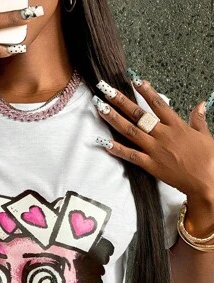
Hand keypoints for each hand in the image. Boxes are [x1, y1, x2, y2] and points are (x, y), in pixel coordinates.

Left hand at [93, 78, 213, 202]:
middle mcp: (163, 135)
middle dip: (121, 101)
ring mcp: (155, 150)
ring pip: (130, 131)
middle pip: (138, 114)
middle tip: (106, 90)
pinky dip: (118, 149)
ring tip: (100, 107)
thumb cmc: (208, 159)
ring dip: (114, 118)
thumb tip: (200, 104)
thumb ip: (198, 119)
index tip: (135, 80)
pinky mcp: (150, 165)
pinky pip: (131, 155)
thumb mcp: (205, 135)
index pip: (158, 104)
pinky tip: (104, 142)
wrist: (206, 181)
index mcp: (176, 126)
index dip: (146, 91)